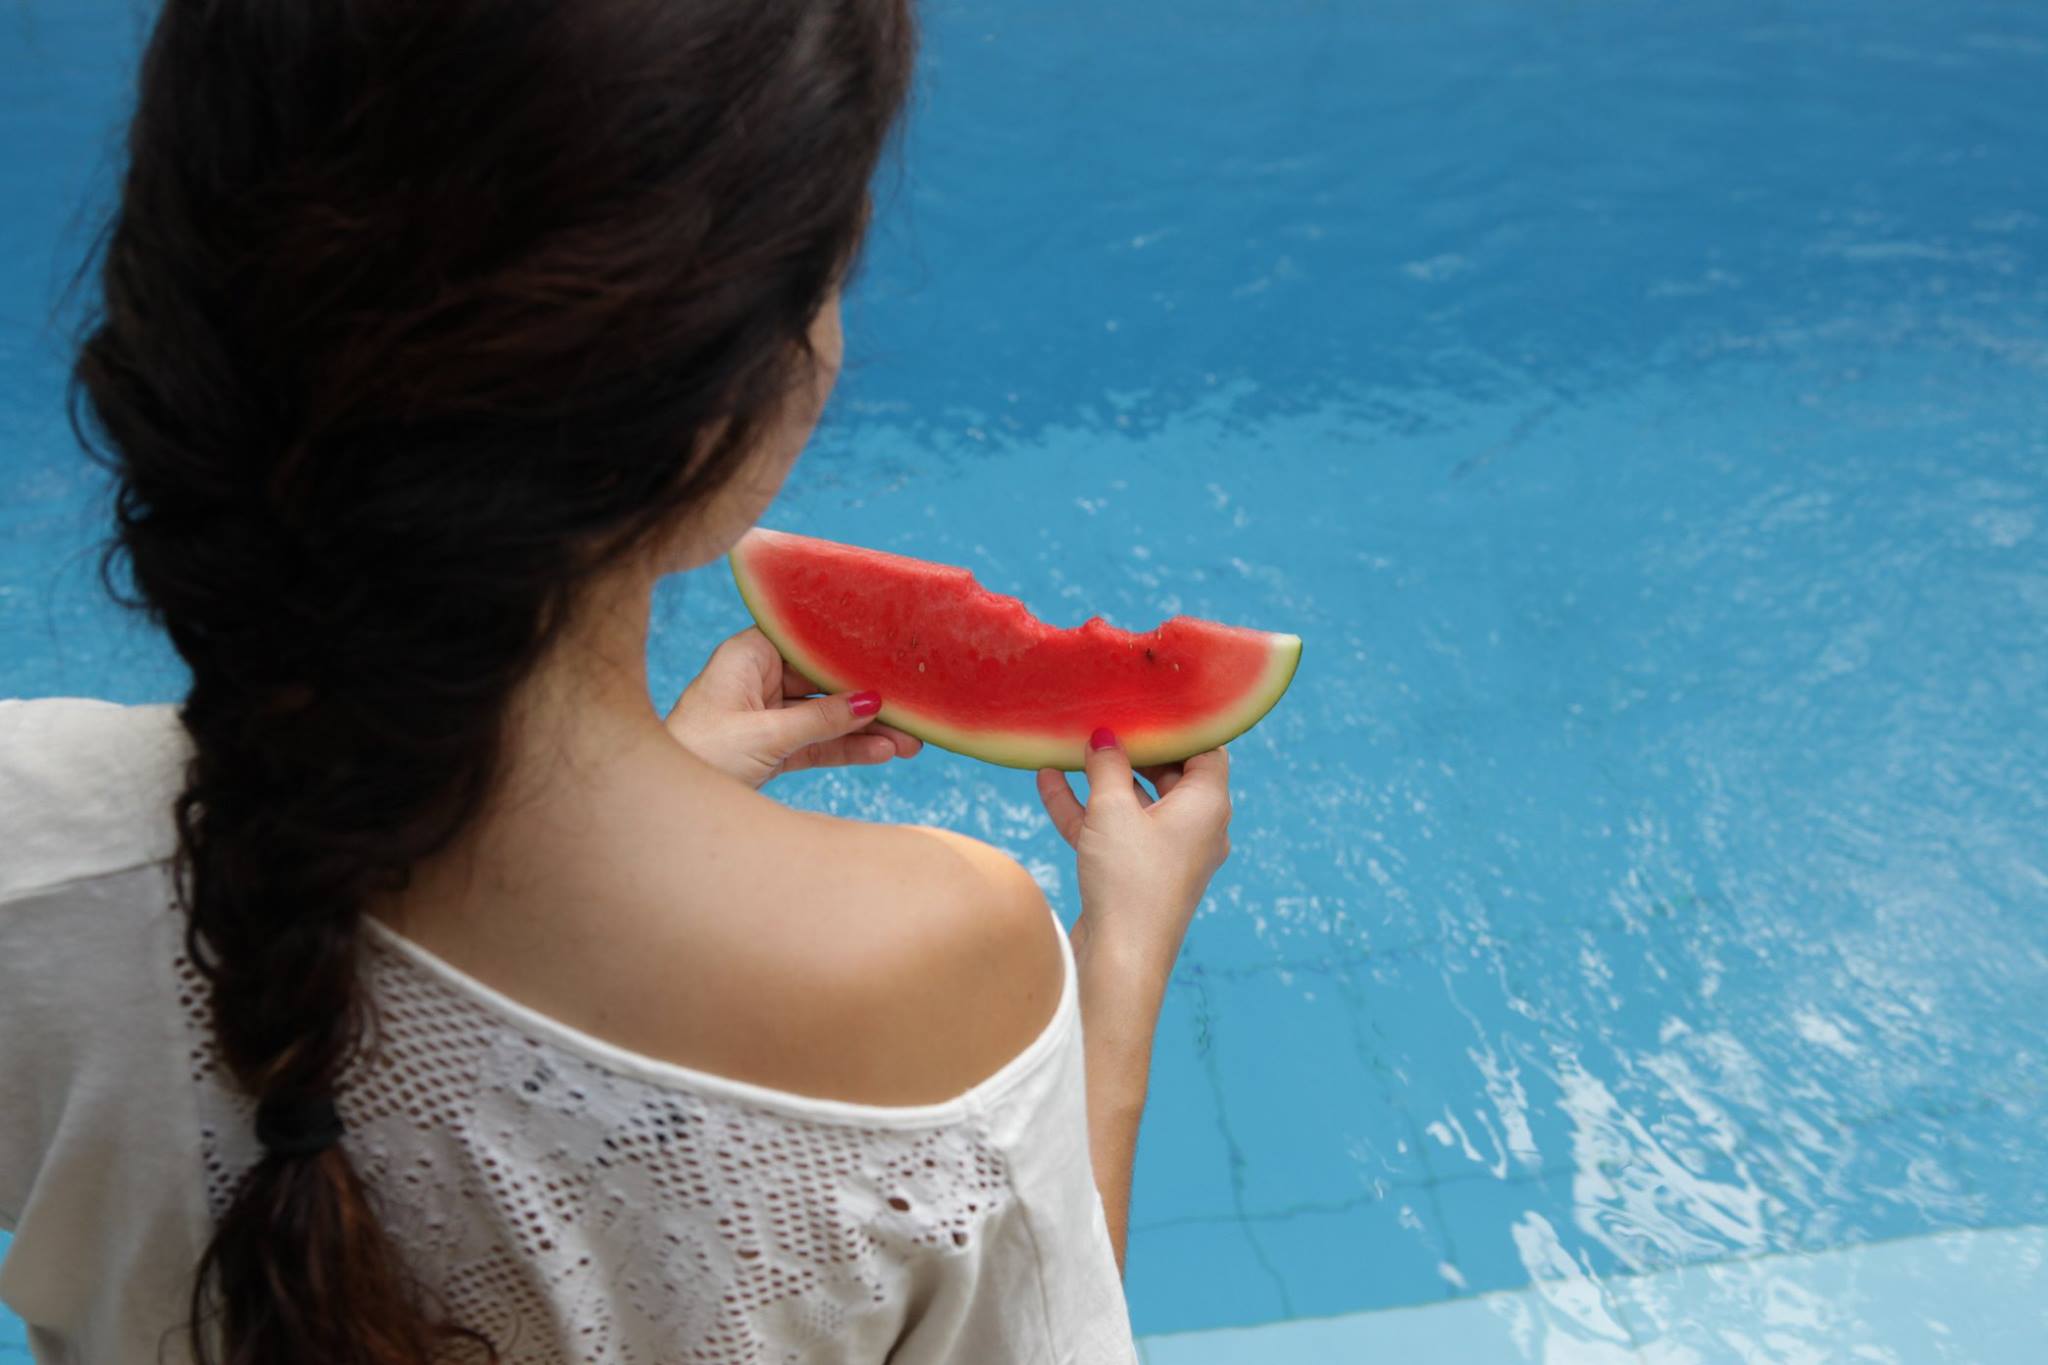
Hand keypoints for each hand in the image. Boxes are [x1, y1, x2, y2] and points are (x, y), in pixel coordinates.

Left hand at [665, 627, 922, 787]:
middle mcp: (758, 679)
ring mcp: (765, 714)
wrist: (666, 809)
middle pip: (824, 683)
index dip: (848, 649)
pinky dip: (846, 749)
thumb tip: (873, 701)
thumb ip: (822, 719)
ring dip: (866, 731)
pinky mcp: (770, 747)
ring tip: (911, 742)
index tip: (890, 655)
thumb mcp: (766, 735)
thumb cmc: (699, 755)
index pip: (808, 642)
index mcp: (747, 656)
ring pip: (825, 717)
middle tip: (913, 711)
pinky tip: (883, 753)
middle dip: (868, 700)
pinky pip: (816, 743)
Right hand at [1035, 732, 1232, 983]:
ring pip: (1135, 803)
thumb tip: (1105, 736)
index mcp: (1208, 805)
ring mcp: (1167, 852)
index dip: (1179, 724)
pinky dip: (1087, 808)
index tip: (1148, 702)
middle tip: (1102, 717)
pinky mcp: (1138, 873)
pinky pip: (1114, 830)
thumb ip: (1108, 765)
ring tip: (1068, 745)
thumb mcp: (1113, 810)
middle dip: (1132, 748)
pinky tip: (1048, 781)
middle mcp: (1196, 826)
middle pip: (1168, 772)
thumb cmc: (1129, 880)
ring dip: (1101, 778)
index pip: (1205, 748)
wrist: (1120, 960)